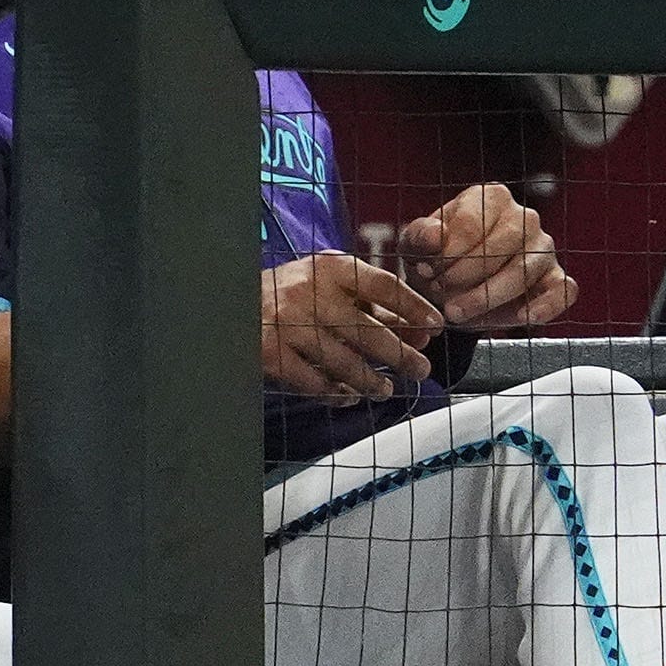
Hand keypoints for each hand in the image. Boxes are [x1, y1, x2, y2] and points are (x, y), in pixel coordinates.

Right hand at [260, 253, 442, 405]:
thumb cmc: (288, 295)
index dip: (414, 307)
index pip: (383, 285)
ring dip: (370, 381)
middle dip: (400, 355)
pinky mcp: (271, 353)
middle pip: (368, 330)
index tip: (436, 326)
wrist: (229, 304)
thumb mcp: (327, 285)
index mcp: (328, 268)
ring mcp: (288, 324)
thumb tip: (419, 331)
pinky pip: (314, 382)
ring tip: (384, 390)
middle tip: (420, 370)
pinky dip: (335, 394)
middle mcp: (308, 292)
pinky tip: (347, 397)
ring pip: (343, 362)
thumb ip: (371, 304)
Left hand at [397, 181, 577, 331]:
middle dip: (466, 275)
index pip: (473, 222)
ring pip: (526, 269)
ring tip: (458, 313)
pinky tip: (525, 318)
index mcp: (490, 198)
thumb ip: (419, 236)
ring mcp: (544, 248)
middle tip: (440, 294)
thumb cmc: (434, 260)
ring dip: (489, 296)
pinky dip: (547, 305)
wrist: (449, 293)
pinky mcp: (556, 278)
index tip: (427, 272)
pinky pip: (563, 290)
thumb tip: (435, 234)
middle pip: (502, 244)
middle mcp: (524, 217)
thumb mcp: (414, 246)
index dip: (448, 252)